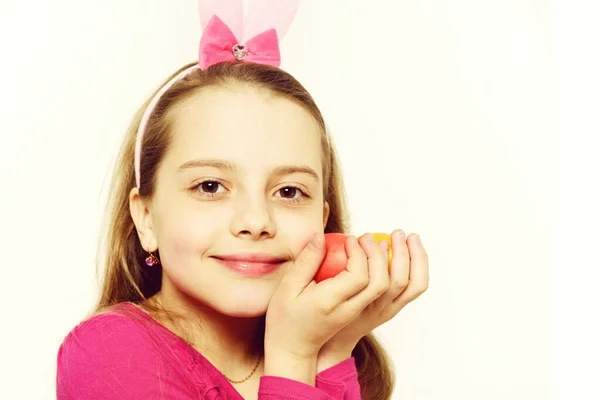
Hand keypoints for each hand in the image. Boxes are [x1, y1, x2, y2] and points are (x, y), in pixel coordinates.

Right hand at [264, 233, 389, 360]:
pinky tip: (374, 257)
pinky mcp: (360, 312)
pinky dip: (383, 272)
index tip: (349, 239)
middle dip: (379, 256)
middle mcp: (349, 309)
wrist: (293, 349)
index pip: (359, 277)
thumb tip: (320, 236)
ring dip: (387, 264)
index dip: (359, 254)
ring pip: (385, 288)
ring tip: (377, 243)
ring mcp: (357, 313)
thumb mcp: (288, 287)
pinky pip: (379, 291)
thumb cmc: (285, 318)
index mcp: (330, 302)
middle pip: (380, 283)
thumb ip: (306, 261)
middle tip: (366, 237)